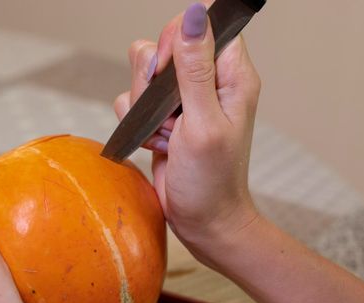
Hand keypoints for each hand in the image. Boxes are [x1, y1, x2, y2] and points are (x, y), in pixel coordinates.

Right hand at [114, 2, 260, 265]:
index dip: (179, 40)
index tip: (169, 72)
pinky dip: (139, 125)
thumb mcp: (203, 123)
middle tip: (168, 114)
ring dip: (144, 109)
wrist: (201, 220)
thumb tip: (193, 14)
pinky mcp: (162, 117)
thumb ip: (194, 69)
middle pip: (165, 47)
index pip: (204, 25)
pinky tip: (159, 146)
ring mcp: (182, 100)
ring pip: (143, 75)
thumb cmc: (211, 180)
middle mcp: (207, 82)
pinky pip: (132, 102)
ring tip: (167, 136)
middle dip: (153, 81)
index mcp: (231, 76)